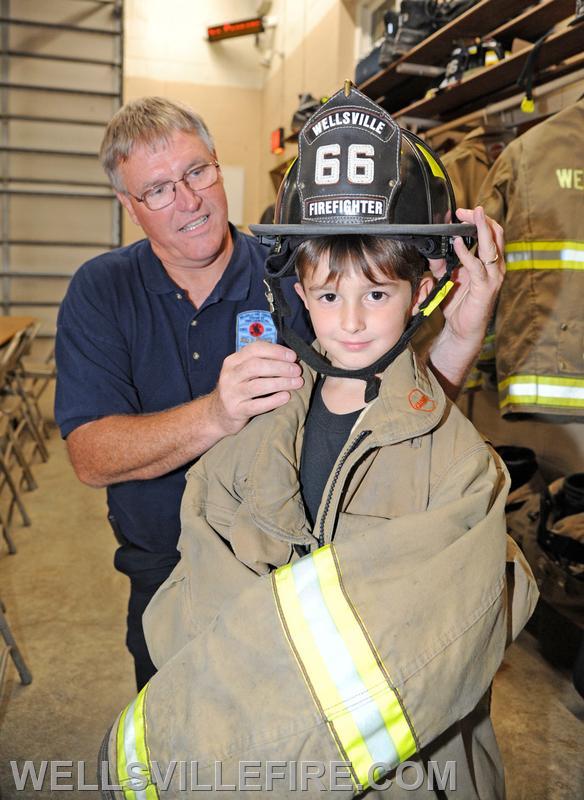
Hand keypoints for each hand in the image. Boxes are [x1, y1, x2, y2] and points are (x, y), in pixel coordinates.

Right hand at [210, 341, 302, 436]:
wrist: (217, 414)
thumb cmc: (238, 389)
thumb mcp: (243, 372)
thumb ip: (261, 362)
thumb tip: (291, 358)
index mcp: (233, 361)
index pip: (255, 349)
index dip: (276, 351)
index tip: (293, 356)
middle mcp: (229, 375)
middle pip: (256, 366)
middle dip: (280, 367)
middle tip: (297, 371)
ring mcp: (231, 393)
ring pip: (258, 385)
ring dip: (281, 382)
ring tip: (297, 383)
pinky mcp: (236, 410)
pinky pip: (257, 405)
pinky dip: (274, 400)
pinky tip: (286, 397)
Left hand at [429, 206, 504, 347]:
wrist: (462, 329)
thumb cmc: (458, 304)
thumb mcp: (446, 278)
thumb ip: (441, 263)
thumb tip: (431, 249)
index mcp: (488, 261)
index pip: (489, 233)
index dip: (476, 220)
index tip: (460, 212)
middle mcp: (494, 266)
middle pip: (495, 234)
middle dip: (480, 219)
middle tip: (466, 210)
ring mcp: (492, 276)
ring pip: (491, 246)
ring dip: (480, 229)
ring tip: (471, 216)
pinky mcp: (485, 287)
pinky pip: (477, 266)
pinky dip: (466, 253)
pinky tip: (457, 243)